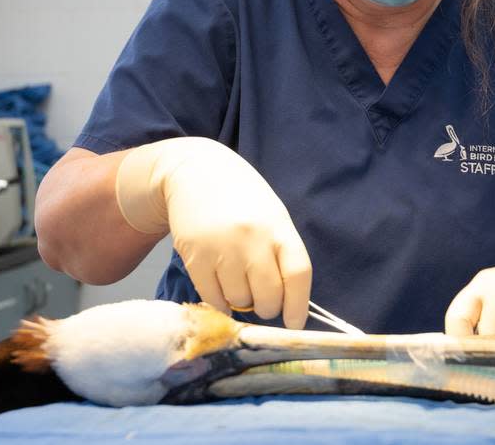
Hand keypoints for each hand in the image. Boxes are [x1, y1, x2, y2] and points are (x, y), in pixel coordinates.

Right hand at [115, 137, 311, 328]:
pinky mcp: (195, 257)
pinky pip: (213, 299)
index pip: (298, 274)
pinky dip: (220, 302)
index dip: (299, 305)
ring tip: (238, 281)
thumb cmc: (241, 198)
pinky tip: (221, 285)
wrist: (194, 171)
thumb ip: (281, 253)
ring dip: (242, 302)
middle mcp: (252, 237)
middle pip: (268, 296)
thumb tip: (288, 303)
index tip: (294, 323)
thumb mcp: (271, 215)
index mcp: (278, 226)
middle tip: (263, 302)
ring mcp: (222, 248)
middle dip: (268, 308)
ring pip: (239, 302)